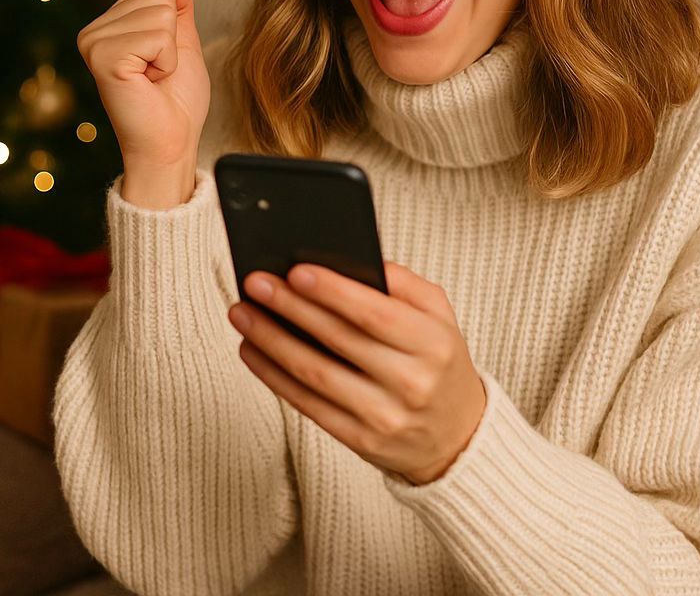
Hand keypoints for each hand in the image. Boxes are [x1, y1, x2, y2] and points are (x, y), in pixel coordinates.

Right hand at [76, 0, 209, 207]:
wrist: (171, 142)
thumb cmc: (175, 101)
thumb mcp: (182, 42)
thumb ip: (175, 6)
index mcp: (109, 24)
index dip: (174, 22)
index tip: (162, 57)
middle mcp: (94, 30)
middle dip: (172, 37)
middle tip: (157, 72)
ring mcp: (94, 42)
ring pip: (159, 14)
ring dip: (169, 52)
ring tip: (152, 78)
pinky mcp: (103, 57)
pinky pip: (156, 37)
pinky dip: (164, 62)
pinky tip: (147, 82)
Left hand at [227, 260, 486, 484]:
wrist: (457, 436)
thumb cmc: (438, 362)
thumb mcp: (439, 316)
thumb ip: (401, 282)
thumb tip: (345, 259)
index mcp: (433, 344)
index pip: (376, 314)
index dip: (333, 292)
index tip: (296, 270)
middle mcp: (411, 382)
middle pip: (338, 340)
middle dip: (290, 308)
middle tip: (255, 283)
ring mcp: (384, 416)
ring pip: (314, 374)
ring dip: (271, 341)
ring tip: (243, 312)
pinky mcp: (359, 441)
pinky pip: (307, 405)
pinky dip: (273, 375)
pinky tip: (252, 350)